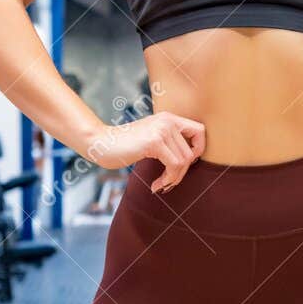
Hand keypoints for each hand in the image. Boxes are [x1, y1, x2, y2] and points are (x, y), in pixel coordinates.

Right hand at [85, 112, 205, 192]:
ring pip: (184, 161)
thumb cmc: (125, 146)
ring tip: (160, 184)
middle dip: (181, 173)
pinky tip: (155, 185)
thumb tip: (191, 161)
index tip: (184, 164)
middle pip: (191, 152)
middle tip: (167, 182)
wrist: (102, 143)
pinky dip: (167, 179)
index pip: (200, 131)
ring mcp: (162, 130)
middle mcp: (168, 121)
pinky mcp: (155, 142)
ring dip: (173, 179)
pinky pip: (174, 165)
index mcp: (169, 118)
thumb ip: (169, 143)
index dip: (198, 150)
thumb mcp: (152, 139)